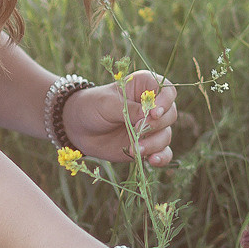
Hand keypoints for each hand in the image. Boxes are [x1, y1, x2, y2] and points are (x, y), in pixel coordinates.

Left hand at [60, 69, 178, 167]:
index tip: (154, 113)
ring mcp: (151, 127)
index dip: (165, 101)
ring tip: (134, 150)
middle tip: (136, 129)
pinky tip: (152, 161)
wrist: (78, 128)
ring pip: (166, 135)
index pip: (167, 91)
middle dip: (156, 125)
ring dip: (154, 144)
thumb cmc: (92, 107)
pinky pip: (164, 152)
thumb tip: (149, 116)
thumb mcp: (107, 104)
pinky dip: (161, 157)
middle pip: (170, 114)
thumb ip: (128, 109)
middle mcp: (152, 106)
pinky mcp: (148, 145)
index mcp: (145, 86)